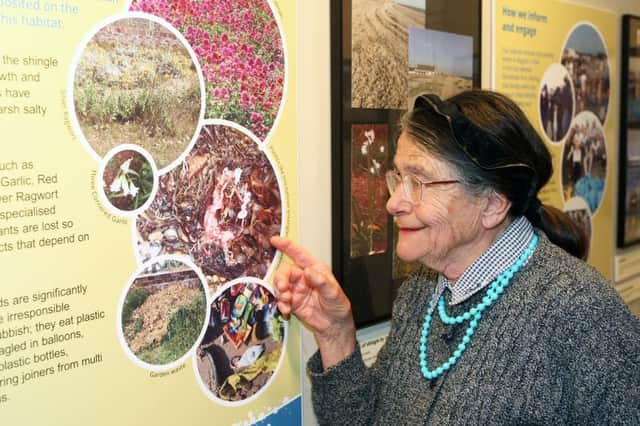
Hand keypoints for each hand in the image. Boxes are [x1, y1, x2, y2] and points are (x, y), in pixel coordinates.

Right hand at [271, 236, 355, 367]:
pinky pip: (281, 299)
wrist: (334, 325)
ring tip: (286, 302)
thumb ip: (321, 281)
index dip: (287, 245)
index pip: (299, 254)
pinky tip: (286, 310)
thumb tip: (308, 272)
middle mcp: (304, 277)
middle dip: (281, 279)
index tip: (275, 240)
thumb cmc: (338, 305)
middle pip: (285, 271)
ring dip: (280, 293)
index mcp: (315, 269)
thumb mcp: (334, 292)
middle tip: (283, 288)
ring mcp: (296, 289)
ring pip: (280, 285)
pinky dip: (280, 304)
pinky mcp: (292, 302)